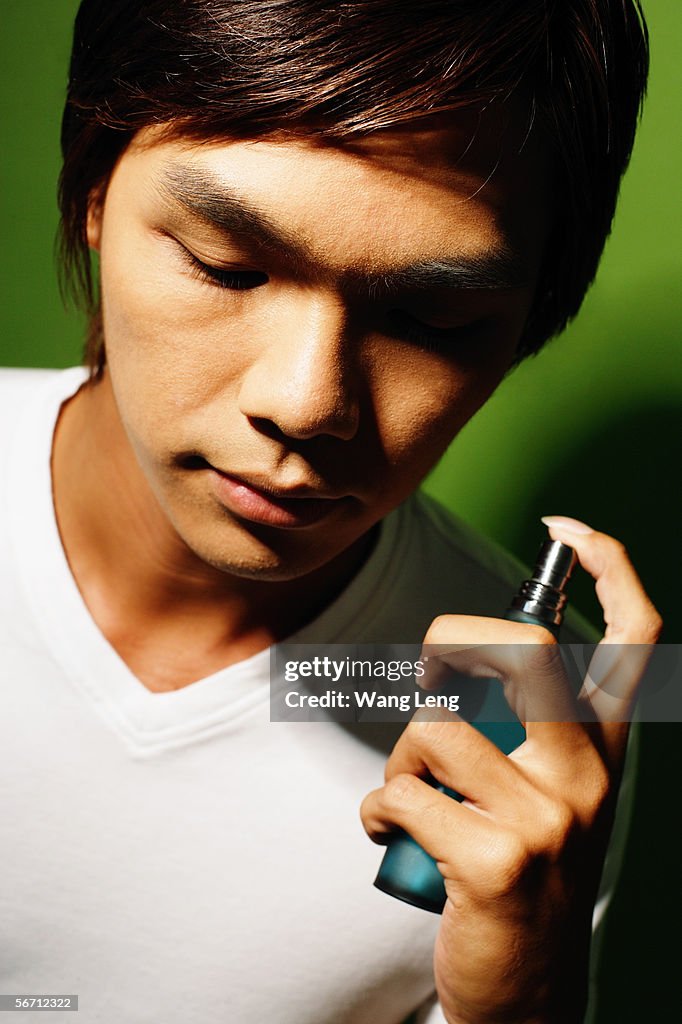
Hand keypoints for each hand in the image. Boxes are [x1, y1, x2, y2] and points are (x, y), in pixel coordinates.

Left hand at [361, 520, 660, 1023]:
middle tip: (430, 677)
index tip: (566, 528)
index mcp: (605, 751)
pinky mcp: (497, 861)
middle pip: (523, 650)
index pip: (636, 638)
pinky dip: (376, 809)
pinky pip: (400, 794)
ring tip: (408, 797)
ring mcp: (550, 819)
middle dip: (453, 640)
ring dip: (401, 759)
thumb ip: (528, 730)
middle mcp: (590, 775)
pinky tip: (390, 836)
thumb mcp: (548, 795)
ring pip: (438, 729)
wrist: (530, 991)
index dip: (611, 567)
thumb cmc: (521, 872)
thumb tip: (461, 662)